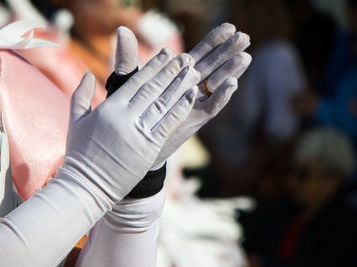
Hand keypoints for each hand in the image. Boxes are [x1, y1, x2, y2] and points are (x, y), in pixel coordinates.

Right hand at [60, 49, 199, 200]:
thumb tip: (89, 75)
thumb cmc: (79, 154)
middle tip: (186, 57)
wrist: (86, 186)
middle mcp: (125, 117)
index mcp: (108, 108)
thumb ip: (81, 95)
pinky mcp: (148, 149)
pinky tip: (191, 96)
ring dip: (180, 85)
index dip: (154, 66)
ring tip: (193, 71)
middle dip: (171, 71)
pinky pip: (167, 125)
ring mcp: (138, 134)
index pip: (136, 81)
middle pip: (153, 89)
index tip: (167, 54)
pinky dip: (180, 109)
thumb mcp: (75, 121)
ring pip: (163, 104)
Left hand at [113, 24, 251, 167]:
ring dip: (231, 71)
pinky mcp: (194, 120)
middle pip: (212, 66)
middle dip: (228, 51)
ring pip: (216, 84)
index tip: (228, 27)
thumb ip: (128, 58)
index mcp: (177, 76)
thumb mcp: (128, 82)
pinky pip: (211, 106)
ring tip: (245, 56)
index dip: (213, 41)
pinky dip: (221, 96)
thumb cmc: (130, 110)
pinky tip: (231, 83)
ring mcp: (193, 104)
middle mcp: (189, 88)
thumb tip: (122, 30)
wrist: (133, 142)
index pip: (199, 54)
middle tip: (244, 36)